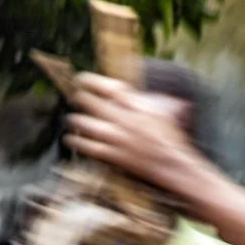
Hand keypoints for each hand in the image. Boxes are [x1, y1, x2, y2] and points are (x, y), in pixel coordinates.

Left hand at [66, 73, 207, 195]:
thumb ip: (147, 97)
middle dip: (79, 98)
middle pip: (93, 104)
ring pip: (88, 125)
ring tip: (70, 118)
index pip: (109, 87)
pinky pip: (90, 148)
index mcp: (137, 106)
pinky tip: (70, 138)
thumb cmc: (171, 138)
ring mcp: (119, 139)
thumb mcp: (163, 111)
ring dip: (75, 120)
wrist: (174, 165)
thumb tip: (135, 88)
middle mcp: (125, 120)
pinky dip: (78, 142)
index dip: (91, 81)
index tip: (81, 79)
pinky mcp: (115, 157)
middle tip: (74, 97)